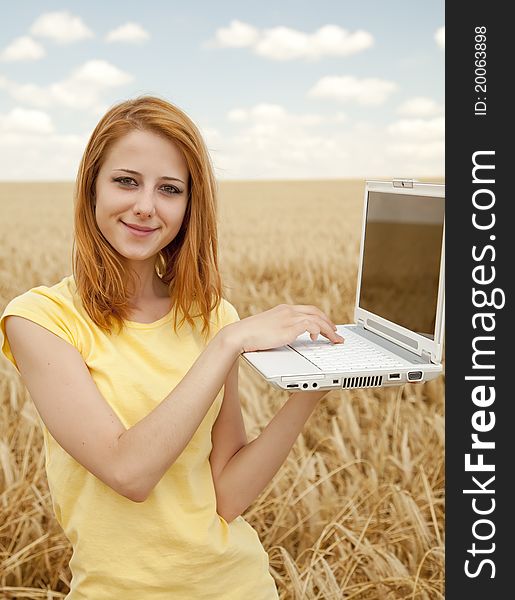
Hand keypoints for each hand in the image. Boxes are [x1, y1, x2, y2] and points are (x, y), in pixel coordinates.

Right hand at [225, 304, 344, 352]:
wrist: (239, 335)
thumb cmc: (250, 335)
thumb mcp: (269, 329)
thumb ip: (280, 329)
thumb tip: (287, 337)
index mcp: (284, 310)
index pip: (308, 310)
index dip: (320, 317)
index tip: (326, 326)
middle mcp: (288, 311)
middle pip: (316, 312)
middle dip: (329, 322)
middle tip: (336, 333)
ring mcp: (289, 318)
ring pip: (317, 319)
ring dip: (329, 330)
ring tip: (334, 339)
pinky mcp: (288, 328)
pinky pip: (310, 325)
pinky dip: (318, 330)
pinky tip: (318, 338)